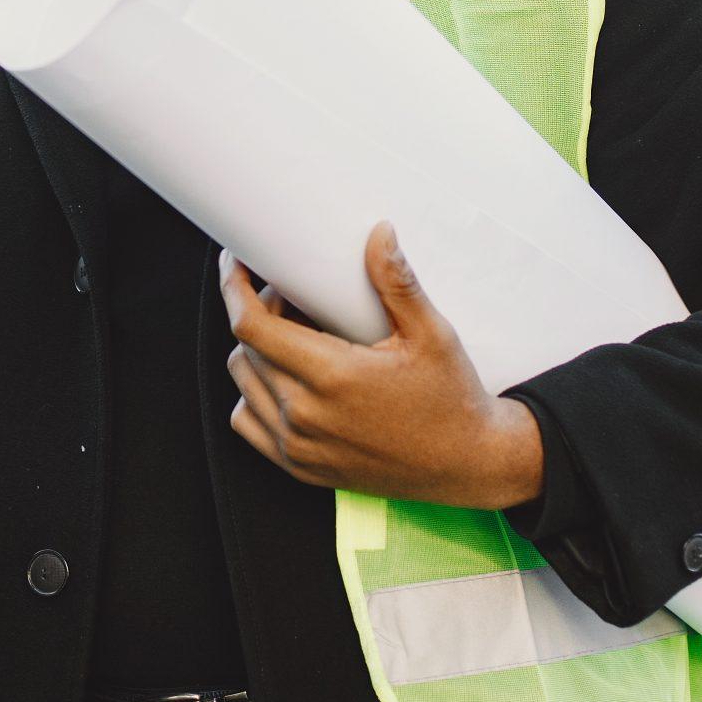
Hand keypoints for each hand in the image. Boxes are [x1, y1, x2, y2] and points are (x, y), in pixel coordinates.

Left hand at [219, 222, 544, 509]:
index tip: (236, 264)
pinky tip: (287, 378)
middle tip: (293, 295)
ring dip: (256, 353)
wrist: (467, 464)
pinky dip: (255, 395)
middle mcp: (307, 416)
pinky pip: (248, 423)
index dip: (234, 288)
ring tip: (295, 335)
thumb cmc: (451, 397)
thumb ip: (397, 283)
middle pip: (246, 350)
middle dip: (260, 312)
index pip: (252, 326)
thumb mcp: (432, 333)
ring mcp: (300, 447)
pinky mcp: (301, 469)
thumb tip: (379, 232)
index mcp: (333, 377)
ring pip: (243, 385)